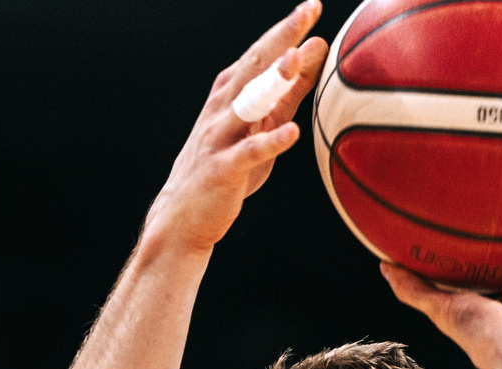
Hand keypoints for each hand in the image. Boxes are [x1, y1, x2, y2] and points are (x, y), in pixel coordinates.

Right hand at [143, 1, 327, 256]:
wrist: (183, 214)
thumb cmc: (228, 167)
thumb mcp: (261, 125)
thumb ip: (288, 92)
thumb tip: (317, 50)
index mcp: (231, 93)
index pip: (260, 54)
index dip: (285, 30)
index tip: (312, 6)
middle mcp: (222, 107)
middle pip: (253, 66)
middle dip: (279, 38)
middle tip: (307, 13)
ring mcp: (220, 136)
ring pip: (247, 103)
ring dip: (270, 82)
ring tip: (295, 61)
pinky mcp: (223, 168)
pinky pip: (249, 153)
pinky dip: (270, 142)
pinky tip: (292, 134)